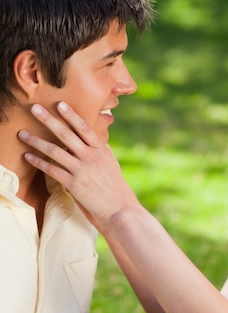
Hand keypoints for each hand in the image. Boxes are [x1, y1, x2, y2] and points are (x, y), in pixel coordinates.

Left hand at [19, 103, 136, 230]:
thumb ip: (98, 149)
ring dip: (37, 141)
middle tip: (34, 108)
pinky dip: (38, 162)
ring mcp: (82, 170)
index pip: (84, 128)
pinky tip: (28, 156)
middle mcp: (91, 157)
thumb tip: (88, 136)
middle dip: (49, 120)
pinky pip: (52, 170)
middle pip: (66, 134)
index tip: (60, 104)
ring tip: (23, 134)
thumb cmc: (114, 186)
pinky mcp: (73, 184)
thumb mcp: (110, 162)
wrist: (119, 208)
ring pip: (55, 151)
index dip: (71, 115)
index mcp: (101, 150)